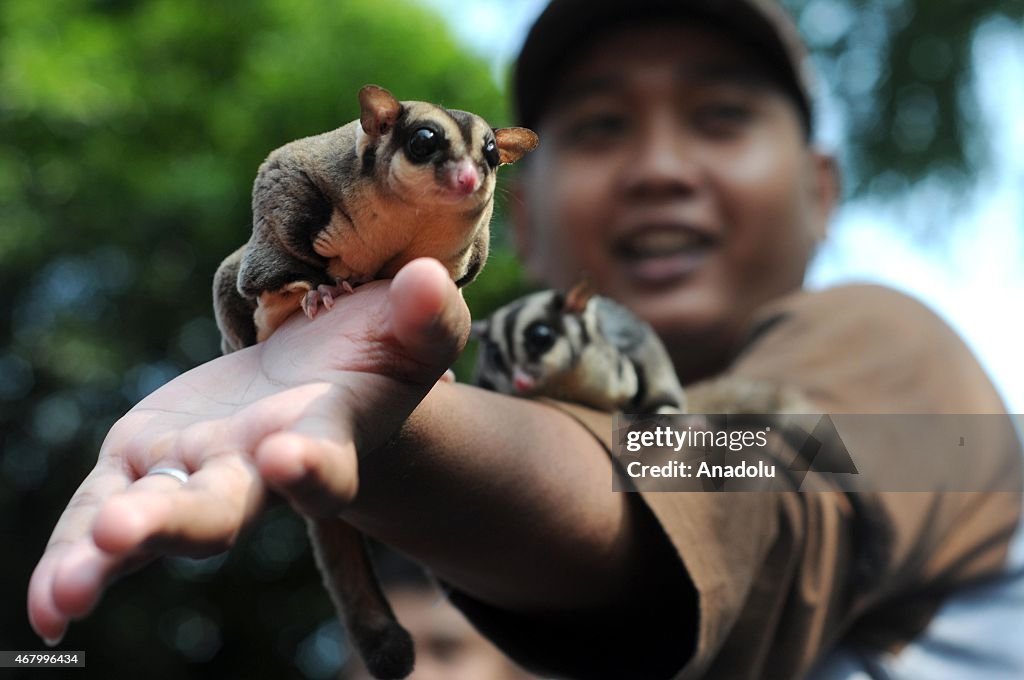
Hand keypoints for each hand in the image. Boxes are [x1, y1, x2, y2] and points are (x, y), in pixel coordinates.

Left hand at [27, 258, 468, 644]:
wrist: (319, 380)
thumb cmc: (375, 356)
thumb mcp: (410, 334)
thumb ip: (427, 319)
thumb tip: (426, 281)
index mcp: (325, 440)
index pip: (324, 467)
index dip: (311, 469)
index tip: (292, 458)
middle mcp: (257, 471)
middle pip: (221, 508)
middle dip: (181, 520)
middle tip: (127, 532)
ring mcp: (196, 472)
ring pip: (154, 514)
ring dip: (110, 546)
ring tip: (68, 591)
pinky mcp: (143, 461)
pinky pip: (101, 510)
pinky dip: (73, 552)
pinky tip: (50, 605)